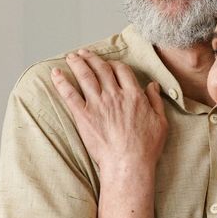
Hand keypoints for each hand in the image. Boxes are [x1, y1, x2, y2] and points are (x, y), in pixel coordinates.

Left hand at [51, 50, 166, 175]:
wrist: (128, 164)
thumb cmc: (146, 147)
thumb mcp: (161, 122)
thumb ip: (156, 101)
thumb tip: (153, 85)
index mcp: (134, 95)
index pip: (122, 70)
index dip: (114, 64)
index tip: (109, 64)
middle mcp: (115, 95)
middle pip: (101, 69)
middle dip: (92, 58)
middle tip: (84, 53)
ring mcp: (98, 105)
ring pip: (85, 76)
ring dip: (77, 63)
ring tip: (71, 57)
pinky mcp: (84, 116)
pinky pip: (70, 95)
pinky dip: (61, 82)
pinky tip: (55, 74)